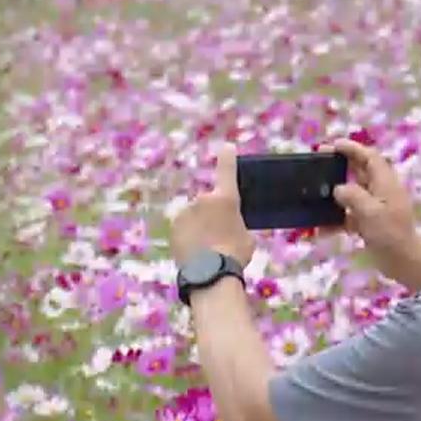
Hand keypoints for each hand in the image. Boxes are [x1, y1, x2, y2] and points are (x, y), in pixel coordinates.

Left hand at [168, 145, 253, 264]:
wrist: (209, 272)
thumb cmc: (235, 255)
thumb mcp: (247, 237)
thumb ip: (237, 224)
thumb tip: (231, 228)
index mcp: (226, 198)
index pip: (227, 170)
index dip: (227, 157)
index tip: (227, 147)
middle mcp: (203, 199)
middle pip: (207, 204)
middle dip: (211, 215)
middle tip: (218, 237)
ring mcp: (185, 211)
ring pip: (193, 216)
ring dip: (198, 227)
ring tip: (206, 249)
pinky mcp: (173, 226)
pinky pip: (183, 228)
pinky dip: (187, 237)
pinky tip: (194, 253)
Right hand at [329, 138, 420, 263]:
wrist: (403, 262)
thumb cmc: (390, 234)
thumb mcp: (370, 212)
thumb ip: (352, 196)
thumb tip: (338, 188)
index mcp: (385, 183)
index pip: (369, 158)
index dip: (352, 149)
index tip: (333, 146)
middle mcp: (381, 191)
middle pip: (360, 171)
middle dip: (341, 166)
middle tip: (319, 163)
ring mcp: (375, 207)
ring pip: (352, 193)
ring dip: (335, 194)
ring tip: (316, 194)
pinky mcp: (370, 223)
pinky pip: (349, 215)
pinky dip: (336, 219)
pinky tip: (322, 229)